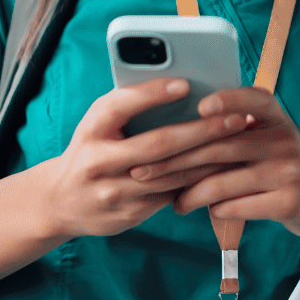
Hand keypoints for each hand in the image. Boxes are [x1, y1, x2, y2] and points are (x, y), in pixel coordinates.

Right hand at [35, 78, 254, 240]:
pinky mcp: (129, 215)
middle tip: (235, 118)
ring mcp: (114, 192)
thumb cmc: (90, 149)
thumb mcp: (97, 124)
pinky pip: (171, 196)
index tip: (185, 84)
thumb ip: (127, 108)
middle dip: (202, 130)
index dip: (152, 94)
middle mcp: (98, 162)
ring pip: (172, 175)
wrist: (60, 201)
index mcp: (90, 130)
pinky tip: (222, 169)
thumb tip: (180, 90)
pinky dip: (198, 181)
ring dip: (210, 159)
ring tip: (240, 143)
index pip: (120, 106)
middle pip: (158, 144)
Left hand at [132, 87, 299, 263]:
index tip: (200, 107)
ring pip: (223, 182)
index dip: (228, 100)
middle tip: (143, 170)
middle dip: (175, 160)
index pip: (252, 99)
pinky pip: (236, 205)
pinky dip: (214, 209)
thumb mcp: (268, 137)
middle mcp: (284, 139)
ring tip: (172, 201)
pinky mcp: (288, 203)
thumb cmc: (280, 164)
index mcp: (275, 116)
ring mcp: (288, 172)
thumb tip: (171, 129)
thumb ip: (234, 130)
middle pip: (220, 146)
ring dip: (189, 194)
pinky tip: (201, 209)